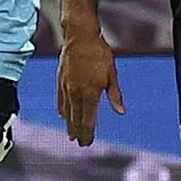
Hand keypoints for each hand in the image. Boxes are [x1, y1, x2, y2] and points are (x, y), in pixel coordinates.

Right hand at [57, 30, 124, 145]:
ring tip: (70, 135)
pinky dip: (62, 110)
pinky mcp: (60, 80)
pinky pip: (60, 100)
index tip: (87, 142)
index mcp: (90, 93)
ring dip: (69, 124)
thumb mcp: (111, 73)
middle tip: (80, 143)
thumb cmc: (99, 53)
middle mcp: (76, 93)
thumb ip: (115, 94)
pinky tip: (62, 116)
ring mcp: (66, 87)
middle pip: (76, 119)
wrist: (79, 36)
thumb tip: (121, 111)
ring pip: (67, 111)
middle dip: (78, 132)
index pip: (88, 120)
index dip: (88, 133)